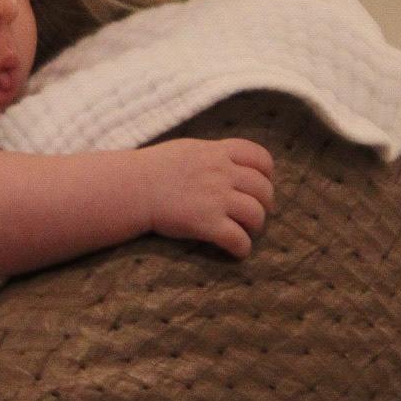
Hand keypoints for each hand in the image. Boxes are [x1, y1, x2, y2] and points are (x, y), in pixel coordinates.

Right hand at [140, 137, 273, 257]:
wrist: (132, 187)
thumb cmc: (154, 168)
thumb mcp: (188, 149)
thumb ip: (213, 155)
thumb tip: (230, 162)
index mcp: (218, 153)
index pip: (261, 158)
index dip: (267, 173)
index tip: (262, 183)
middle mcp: (222, 173)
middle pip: (263, 189)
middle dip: (264, 203)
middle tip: (255, 213)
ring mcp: (216, 198)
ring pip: (256, 215)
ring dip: (255, 226)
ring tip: (245, 230)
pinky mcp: (207, 223)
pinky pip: (238, 240)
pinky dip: (242, 248)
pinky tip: (236, 250)